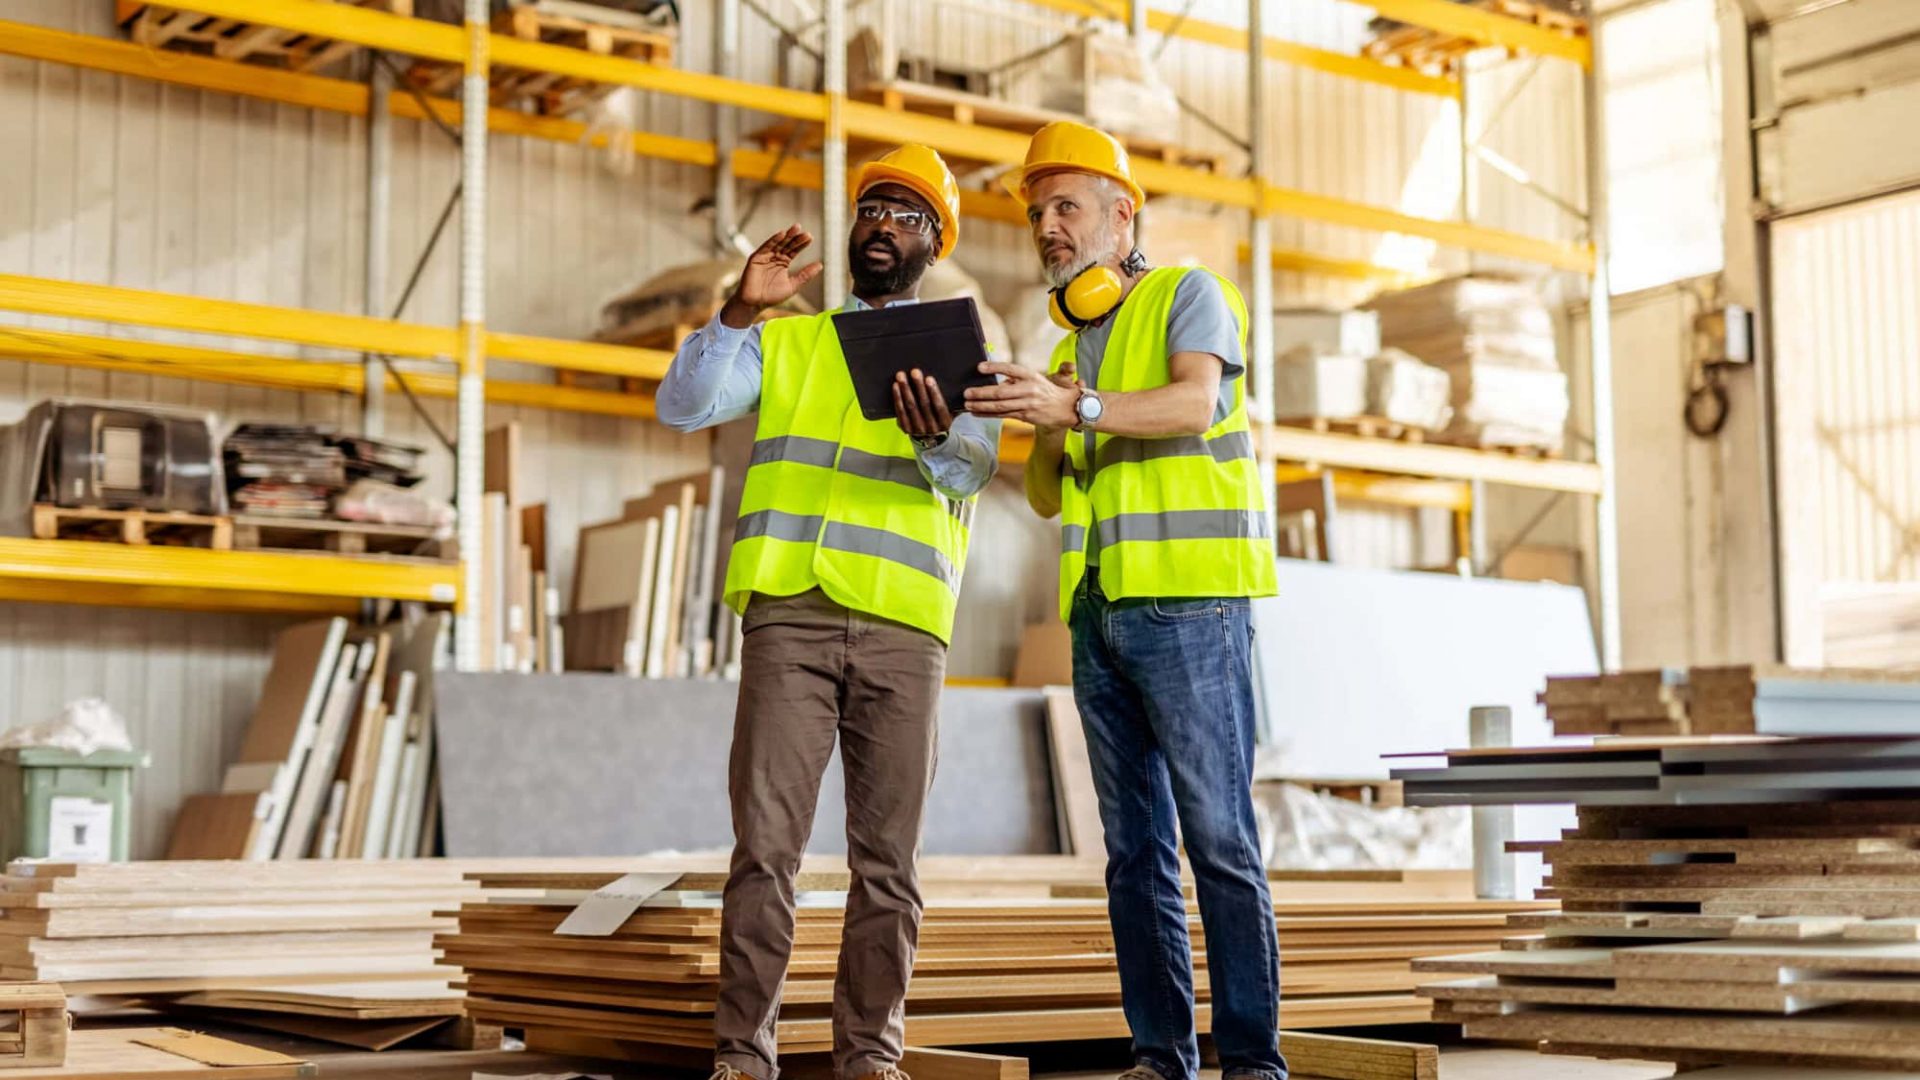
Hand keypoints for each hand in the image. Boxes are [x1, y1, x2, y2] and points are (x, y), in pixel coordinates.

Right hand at [721, 225, 822, 327]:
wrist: (754, 303)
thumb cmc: (772, 296)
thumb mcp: (792, 285)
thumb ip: (805, 275)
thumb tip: (820, 265)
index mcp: (783, 262)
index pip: (794, 250)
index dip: (801, 244)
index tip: (810, 237)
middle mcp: (774, 257)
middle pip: (787, 244)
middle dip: (796, 238)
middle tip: (805, 232)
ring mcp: (765, 256)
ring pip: (777, 243)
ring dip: (787, 235)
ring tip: (796, 228)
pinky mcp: (756, 258)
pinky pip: (765, 247)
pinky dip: (773, 240)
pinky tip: (782, 234)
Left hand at [893, 369, 954, 438]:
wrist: (931, 440)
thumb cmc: (941, 420)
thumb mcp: (952, 414)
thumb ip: (955, 403)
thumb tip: (961, 386)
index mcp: (945, 423)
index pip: (939, 406)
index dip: (934, 392)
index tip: (929, 378)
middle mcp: (931, 428)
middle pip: (924, 404)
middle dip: (918, 386)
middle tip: (914, 372)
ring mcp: (918, 429)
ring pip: (911, 407)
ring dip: (905, 390)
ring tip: (901, 376)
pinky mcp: (906, 429)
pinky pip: (900, 412)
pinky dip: (897, 398)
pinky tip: (896, 386)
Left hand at [964, 360, 1079, 427]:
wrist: (1066, 407)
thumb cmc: (1048, 390)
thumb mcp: (1037, 377)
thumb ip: (1017, 378)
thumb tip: (1000, 382)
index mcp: (1031, 375)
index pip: (1010, 369)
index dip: (994, 367)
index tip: (979, 367)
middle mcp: (1028, 389)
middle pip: (1001, 392)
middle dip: (982, 393)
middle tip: (967, 393)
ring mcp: (1026, 404)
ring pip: (1000, 406)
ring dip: (981, 406)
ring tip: (967, 404)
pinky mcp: (1025, 416)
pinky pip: (1003, 415)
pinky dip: (988, 414)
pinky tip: (976, 412)